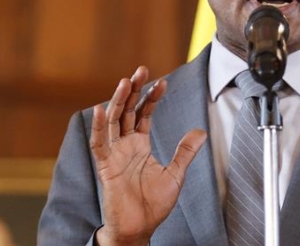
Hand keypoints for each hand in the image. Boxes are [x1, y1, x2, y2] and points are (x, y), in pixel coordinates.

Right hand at [90, 66, 206, 245]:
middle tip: (141, 70)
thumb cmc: (153, 204)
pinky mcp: (105, 167)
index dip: (151, 98)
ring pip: (113, 121)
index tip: (162, 82)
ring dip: (118, 101)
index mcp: (139, 145)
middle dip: (133, 90)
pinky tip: (101, 109)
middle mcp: (125, 146)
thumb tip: (200, 130)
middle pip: (126, 111)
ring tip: (126, 82)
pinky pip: (99, 144)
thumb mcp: (175, 174)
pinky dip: (99, 126)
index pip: (143, 114)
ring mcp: (114, 154)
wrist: (139, 228)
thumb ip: (185, 151)